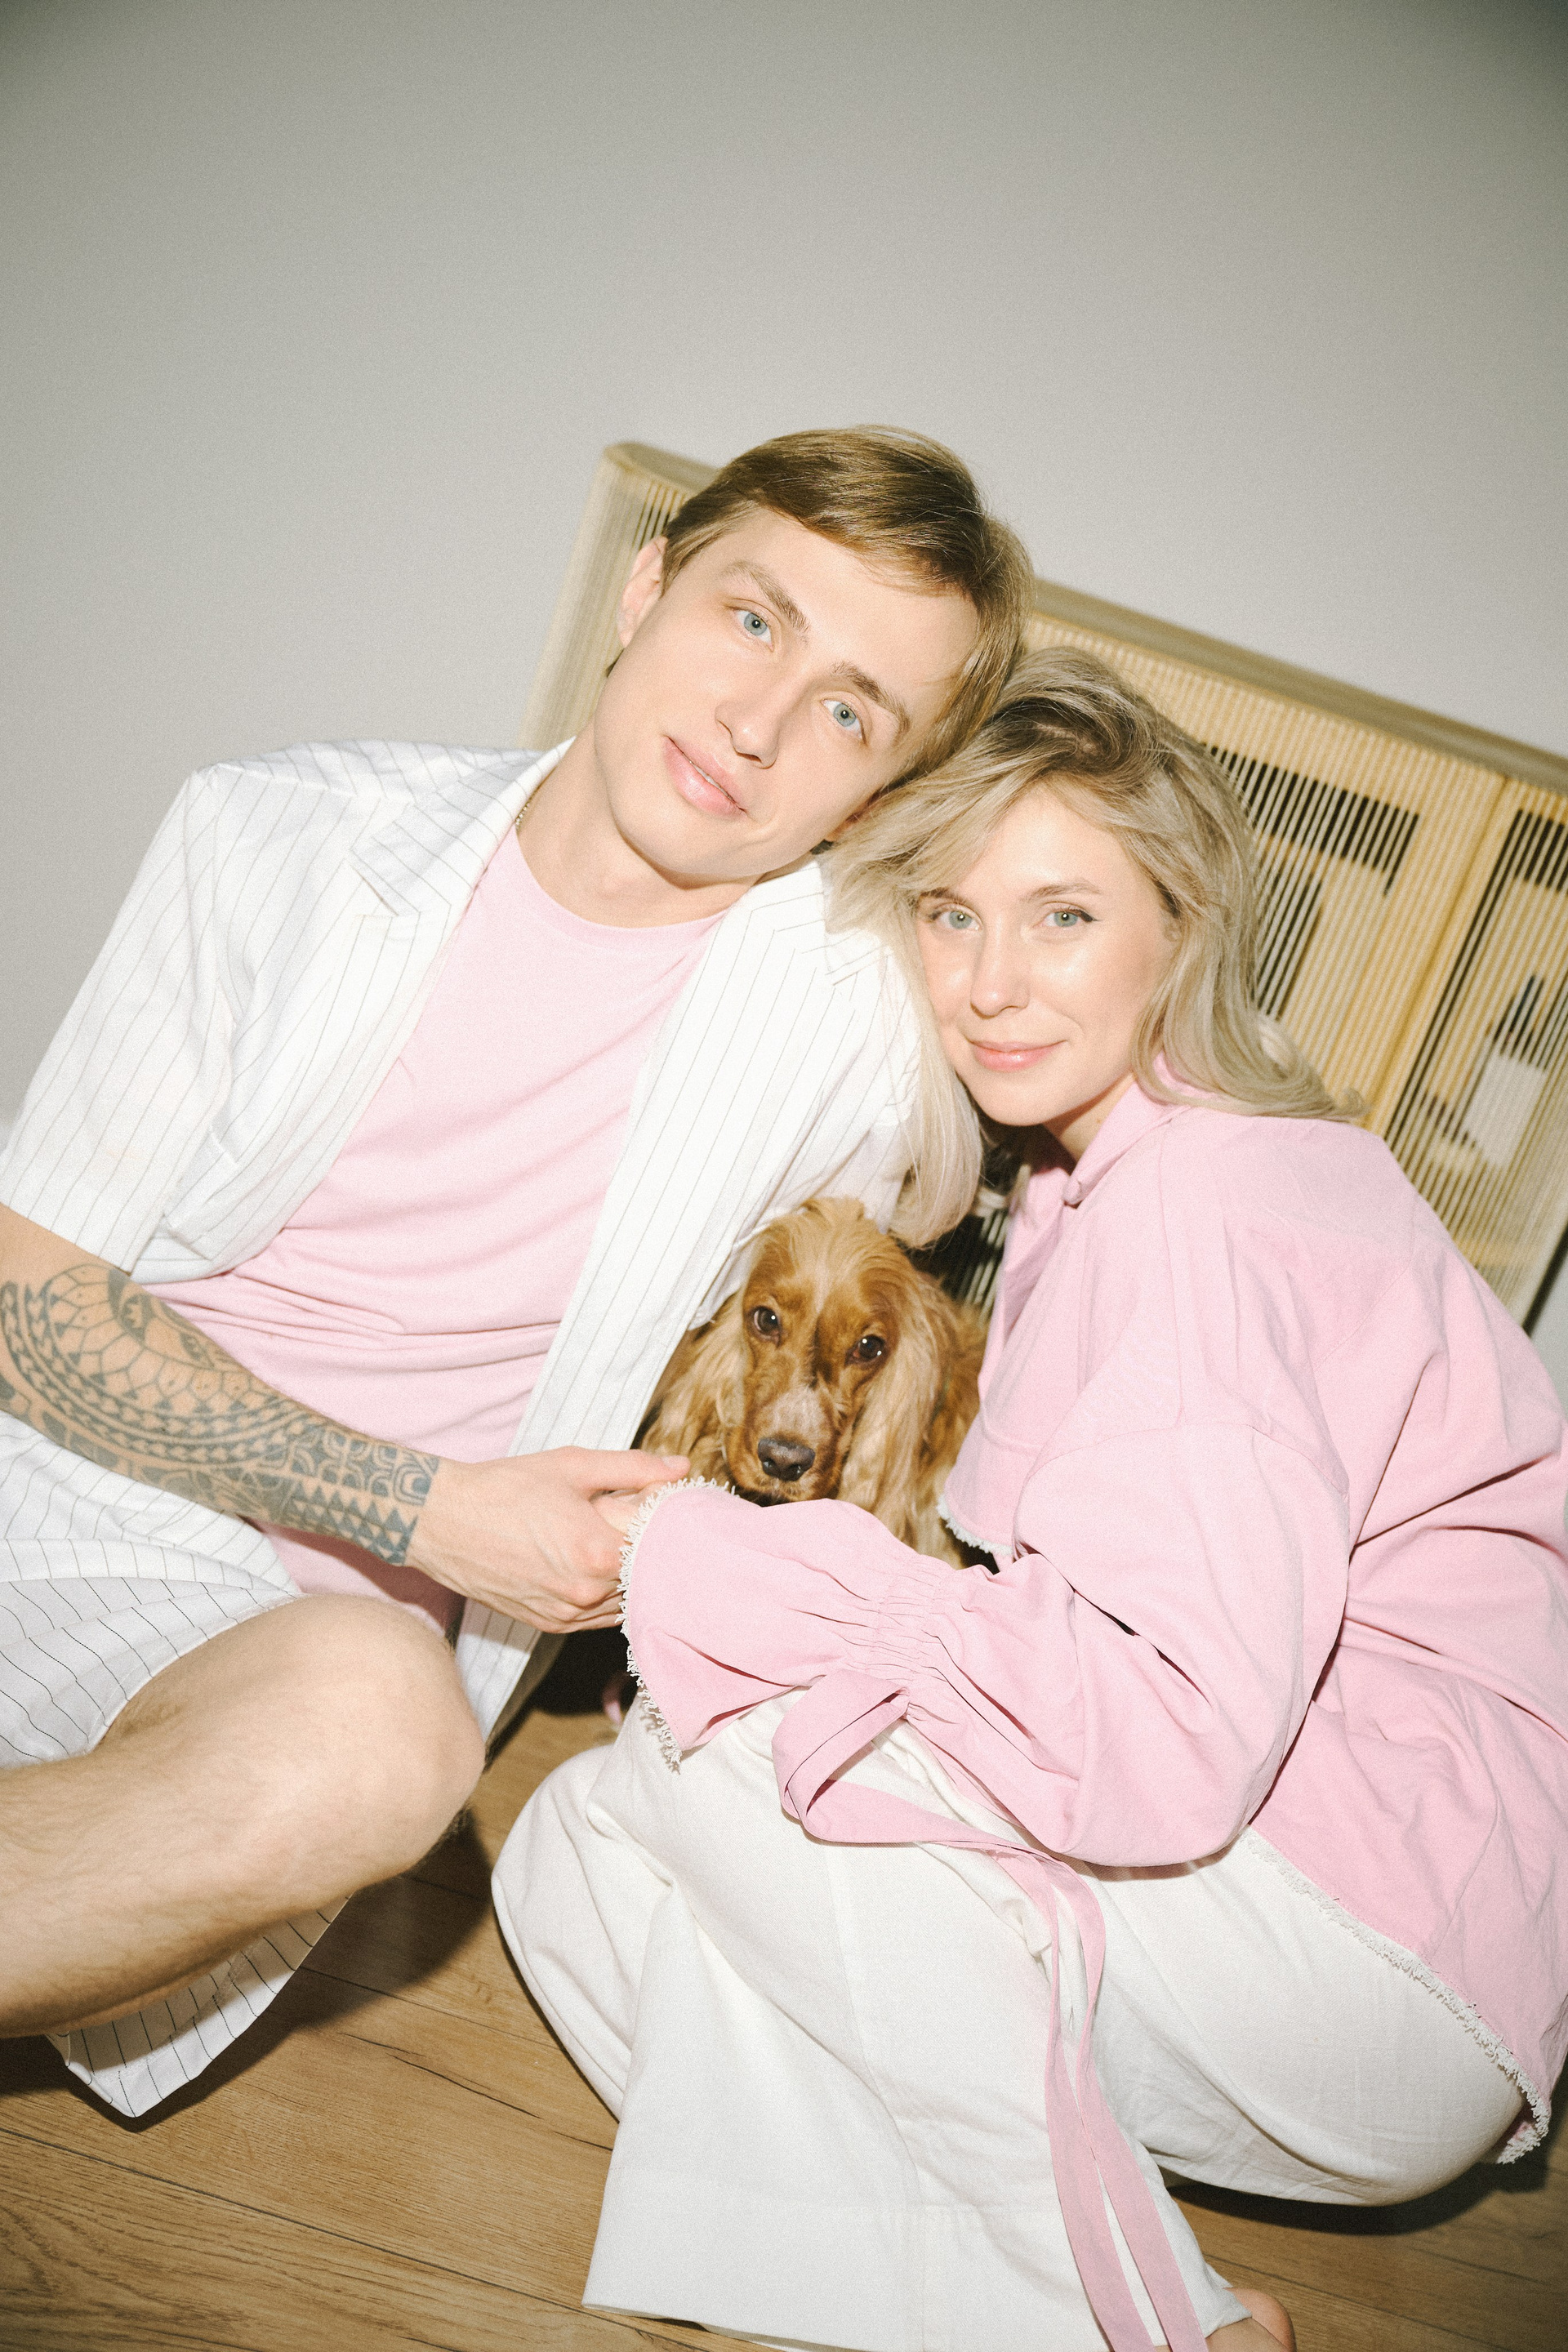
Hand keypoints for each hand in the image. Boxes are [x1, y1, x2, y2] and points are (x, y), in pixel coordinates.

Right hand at [407, 1447, 686, 1631]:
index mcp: (598, 1552)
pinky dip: (606, 1597)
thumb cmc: (505, 1488)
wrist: (442, 1520)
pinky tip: (599, 1570)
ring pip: (624, 1604)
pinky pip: (595, 1619)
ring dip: (630, 1579)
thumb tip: (679, 1468)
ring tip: (619, 1545)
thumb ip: (633, 1468)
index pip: (661, 1547)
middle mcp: (585, 1592)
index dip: (669, 1526)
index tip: (669, 1509)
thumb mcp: (573, 1466)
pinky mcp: (546, 1624)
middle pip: (645, 1578)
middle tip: (647, 1525)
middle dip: (651, 1553)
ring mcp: (564, 1614)